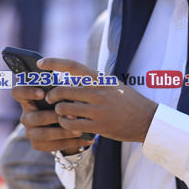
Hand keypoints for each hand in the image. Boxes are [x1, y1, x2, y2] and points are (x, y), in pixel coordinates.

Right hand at [12, 63, 93, 156]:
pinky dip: (71, 142)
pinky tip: (86, 138)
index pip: (17, 92)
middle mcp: (26, 116)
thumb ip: (62, 89)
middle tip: (72, 114)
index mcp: (28, 100)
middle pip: (35, 117)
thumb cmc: (65, 104)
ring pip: (44, 133)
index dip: (28, 92)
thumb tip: (72, 85)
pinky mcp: (37, 145)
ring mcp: (30, 131)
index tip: (43, 93)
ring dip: (64, 131)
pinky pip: (53, 145)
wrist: (68, 127)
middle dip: (54, 116)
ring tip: (80, 129)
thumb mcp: (62, 95)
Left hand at [39, 57, 157, 143]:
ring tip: (61, 113)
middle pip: (62, 90)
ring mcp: (98, 110)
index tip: (40, 63)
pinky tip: (68, 124)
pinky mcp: (99, 126)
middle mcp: (98, 92)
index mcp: (100, 79)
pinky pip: (71, 125)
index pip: (73, 66)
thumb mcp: (112, 85)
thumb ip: (92, 81)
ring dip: (58, 112)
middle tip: (49, 99)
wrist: (148, 120)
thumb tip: (69, 78)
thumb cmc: (127, 101)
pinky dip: (65, 125)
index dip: (54, 63)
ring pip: (63, 109)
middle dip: (51, 96)